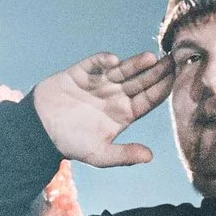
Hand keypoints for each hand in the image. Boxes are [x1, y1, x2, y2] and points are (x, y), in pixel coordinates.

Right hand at [33, 53, 171, 167]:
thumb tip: (150, 157)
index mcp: (124, 113)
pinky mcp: (81, 72)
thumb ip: (123, 155)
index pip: (149, 99)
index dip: (163, 88)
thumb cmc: (70, 144)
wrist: (38, 131)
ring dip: (134, 64)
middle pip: (140, 81)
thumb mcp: (98, 155)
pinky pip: (94, 63)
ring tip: (149, 58)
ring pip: (122, 70)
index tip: (178, 77)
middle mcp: (115, 95)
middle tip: (173, 59)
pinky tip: (112, 60)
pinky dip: (103, 60)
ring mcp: (99, 82)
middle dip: (156, 71)